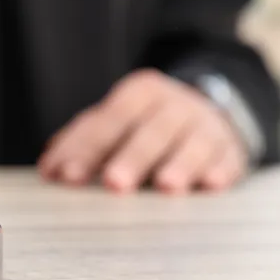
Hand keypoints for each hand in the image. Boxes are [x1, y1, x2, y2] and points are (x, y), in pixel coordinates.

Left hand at [37, 69, 248, 193]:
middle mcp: (174, 105)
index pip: (108, 120)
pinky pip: (227, 158)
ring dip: (179, 164)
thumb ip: (81, 142)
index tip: (67, 176)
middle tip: (114, 183)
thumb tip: (49, 169)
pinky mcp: (230, 149)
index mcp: (139, 93)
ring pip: (191, 143)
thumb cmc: (146, 124)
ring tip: (165, 186)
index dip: (86, 148)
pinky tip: (211, 184)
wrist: (209, 112)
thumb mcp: (115, 121)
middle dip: (131, 158)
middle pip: (150, 131)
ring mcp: (205, 126)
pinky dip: (219, 170)